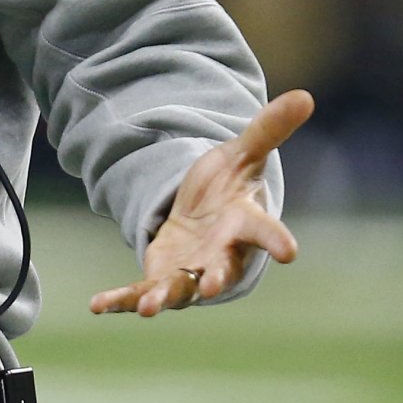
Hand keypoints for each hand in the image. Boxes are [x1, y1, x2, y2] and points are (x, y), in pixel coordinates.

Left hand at [91, 90, 311, 316]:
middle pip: (221, 271)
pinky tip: (96, 305)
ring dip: (165, 297)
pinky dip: (121, 300)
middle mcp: (221, 256)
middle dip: (215, 279)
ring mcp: (192, 273)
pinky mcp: (162, 278)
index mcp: (244, 225)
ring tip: (150, 308)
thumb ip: (269, 129)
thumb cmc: (231, 187)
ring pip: (181, 289)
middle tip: (211, 288)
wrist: (206, 217)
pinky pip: (141, 292)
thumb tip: (305, 95)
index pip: (265, 232)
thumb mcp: (244, 153)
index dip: (277, 241)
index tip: (290, 252)